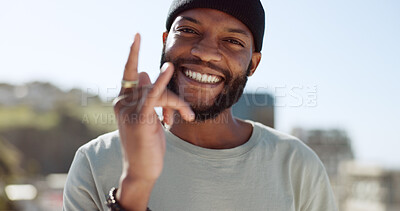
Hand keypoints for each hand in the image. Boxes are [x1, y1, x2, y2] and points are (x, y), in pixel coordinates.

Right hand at [113, 33, 193, 209]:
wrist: (142, 170)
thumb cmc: (145, 144)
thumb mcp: (148, 117)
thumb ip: (148, 94)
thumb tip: (147, 71)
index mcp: (122, 100)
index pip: (130, 74)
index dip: (132, 54)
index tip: (137, 35)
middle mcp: (121, 102)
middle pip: (152, 84)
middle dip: (172, 98)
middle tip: (185, 114)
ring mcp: (128, 110)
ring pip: (159, 92)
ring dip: (177, 104)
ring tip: (187, 117)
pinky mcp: (140, 118)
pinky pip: (153, 96)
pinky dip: (162, 81)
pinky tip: (167, 68)